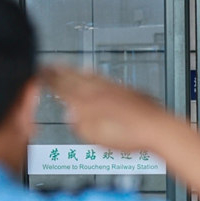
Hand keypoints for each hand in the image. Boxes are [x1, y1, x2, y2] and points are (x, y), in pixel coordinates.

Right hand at [40, 66, 169, 151]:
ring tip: (75, 68)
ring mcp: (119, 90)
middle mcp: (102, 90)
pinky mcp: (134, 93)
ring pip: (95, 77)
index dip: (49, 80)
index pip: (62, 86)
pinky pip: (111, 81)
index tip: (40, 73)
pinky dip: (102, 78)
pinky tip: (105, 81)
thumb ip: (79, 124)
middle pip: (77, 78)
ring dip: (82, 72)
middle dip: (63, 71)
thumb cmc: (130, 135)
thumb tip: (71, 117)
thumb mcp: (94, 136)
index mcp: (88, 100)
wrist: (159, 129)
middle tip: (52, 65)